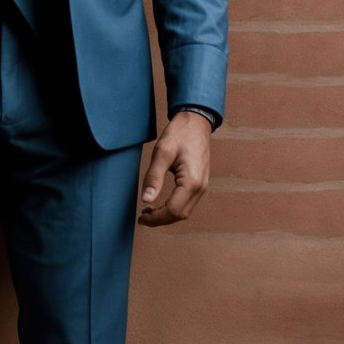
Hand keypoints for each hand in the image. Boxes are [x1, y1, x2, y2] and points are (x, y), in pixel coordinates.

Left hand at [137, 109, 210, 226]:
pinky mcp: (199, 184)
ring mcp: (202, 186)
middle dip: (160, 220)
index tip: (141, 216)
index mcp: (192, 181)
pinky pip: (187, 204)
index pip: (173, 210)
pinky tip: (160, 204)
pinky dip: (173, 209)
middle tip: (142, 217)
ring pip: (184, 212)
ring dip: (166, 216)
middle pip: (180, 215)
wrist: (196, 123)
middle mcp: (200, 187)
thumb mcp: (162, 153)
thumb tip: (145, 200)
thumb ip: (153, 177)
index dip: (156, 218)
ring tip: (148, 212)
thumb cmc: (180, 134)